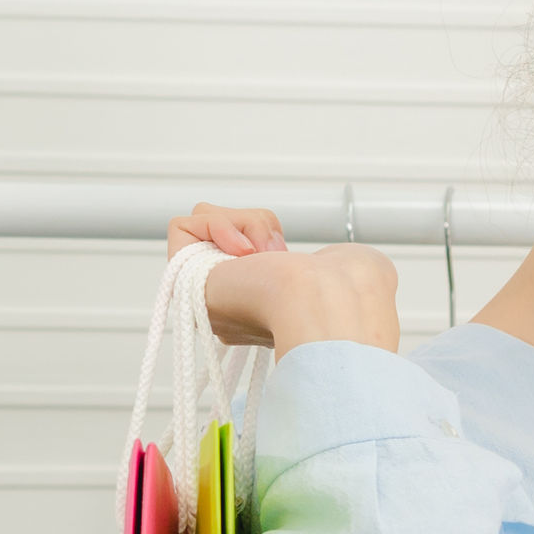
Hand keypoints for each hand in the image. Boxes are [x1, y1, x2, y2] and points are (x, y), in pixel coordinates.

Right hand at [166, 205, 401, 353]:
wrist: (328, 305)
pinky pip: (183, 227)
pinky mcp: (188, 278)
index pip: (255, 262)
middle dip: (258, 228)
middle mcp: (236, 306)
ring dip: (243, 222)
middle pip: (228, 238)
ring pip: (206, 225)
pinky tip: (242, 251)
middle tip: (280, 254)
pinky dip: (216, 223)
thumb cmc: (348, 294)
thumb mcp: (349, 265)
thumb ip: (321, 261)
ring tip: (263, 252)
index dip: (275, 244)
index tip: (303, 264)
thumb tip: (292, 258)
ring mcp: (210, 292)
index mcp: (271, 312)